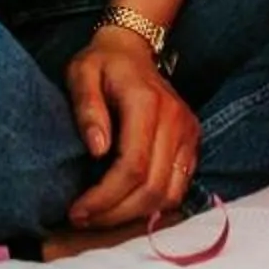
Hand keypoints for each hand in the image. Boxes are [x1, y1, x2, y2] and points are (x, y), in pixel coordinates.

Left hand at [63, 26, 199, 227]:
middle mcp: (176, 120)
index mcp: (147, 104)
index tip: (76, 211)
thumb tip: (97, 150)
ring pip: (169, 196)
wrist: (133, 48)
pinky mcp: (192, 143)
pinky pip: (178, 188)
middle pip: (153, 189)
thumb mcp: (81, 74)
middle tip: (83, 220)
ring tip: (102, 218)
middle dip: (116, 214)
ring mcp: (189, 133)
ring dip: (134, 216)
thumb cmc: (102, 63)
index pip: (133, 167)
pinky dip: (153, 206)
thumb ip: (87, 108)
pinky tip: (125, 207)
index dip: (105, 198)